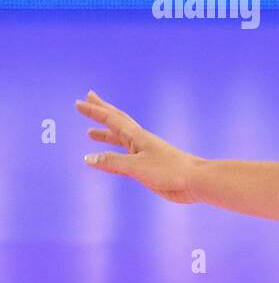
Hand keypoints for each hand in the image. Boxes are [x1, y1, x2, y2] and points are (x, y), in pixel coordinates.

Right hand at [75, 90, 204, 204]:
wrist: (196, 181)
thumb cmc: (170, 170)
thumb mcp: (136, 166)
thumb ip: (112, 162)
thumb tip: (88, 158)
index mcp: (137, 137)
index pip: (112, 120)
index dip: (95, 111)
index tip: (79, 103)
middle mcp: (140, 142)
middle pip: (117, 123)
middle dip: (101, 112)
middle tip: (87, 101)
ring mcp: (144, 154)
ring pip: (120, 140)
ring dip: (105, 134)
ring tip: (90, 133)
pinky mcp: (148, 167)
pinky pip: (125, 157)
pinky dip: (113, 154)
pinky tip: (110, 159)